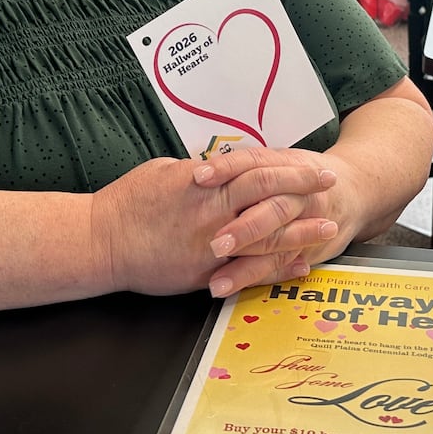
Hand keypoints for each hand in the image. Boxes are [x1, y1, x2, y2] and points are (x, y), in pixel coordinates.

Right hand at [89, 153, 335, 297]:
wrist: (101, 241)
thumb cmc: (127, 202)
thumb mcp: (164, 172)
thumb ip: (198, 172)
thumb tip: (217, 169)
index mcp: (205, 182)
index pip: (257, 167)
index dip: (287, 166)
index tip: (311, 163)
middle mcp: (214, 210)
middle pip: (269, 193)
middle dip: (303, 188)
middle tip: (331, 184)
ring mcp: (211, 243)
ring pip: (266, 234)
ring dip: (301, 229)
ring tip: (329, 227)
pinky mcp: (204, 271)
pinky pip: (249, 269)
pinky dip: (276, 266)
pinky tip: (298, 264)